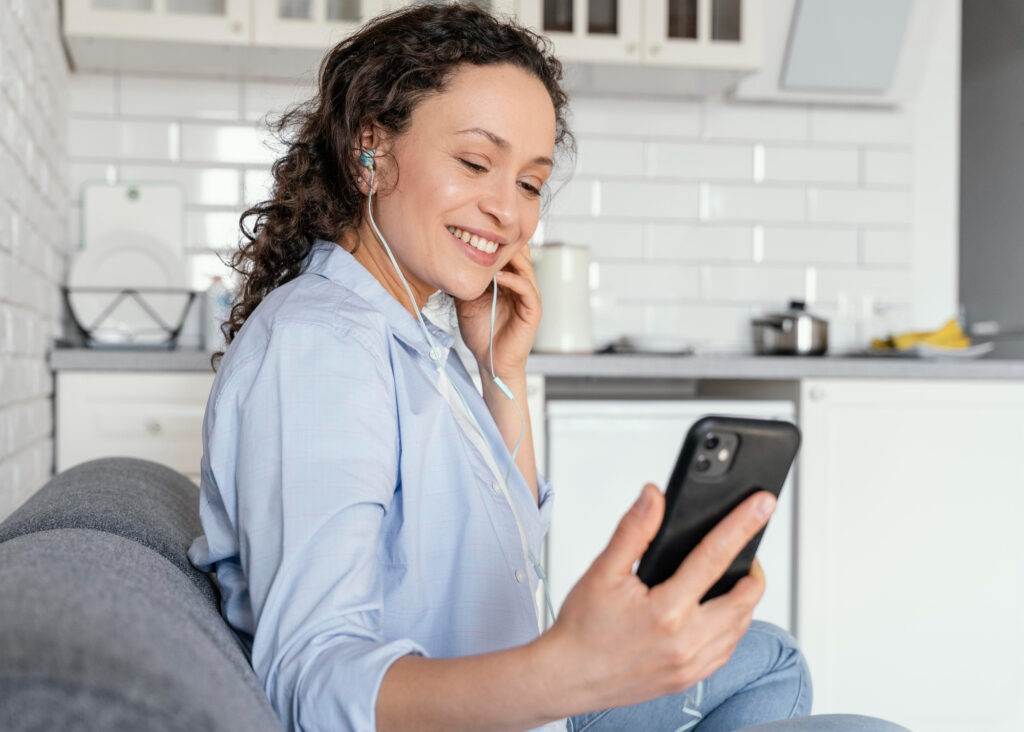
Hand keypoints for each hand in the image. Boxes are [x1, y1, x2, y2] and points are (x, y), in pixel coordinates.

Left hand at [454, 245, 541, 378]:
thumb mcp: (467, 300)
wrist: (490, 360)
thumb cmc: (481, 333)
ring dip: (509, 258)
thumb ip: (466, 282)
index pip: (508, 254)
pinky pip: (526, 288)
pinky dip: (513, 279)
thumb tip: (449, 263)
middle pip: (520, 255)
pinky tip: (497, 276)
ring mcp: (529, 297)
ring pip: (525, 268)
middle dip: (504, 244)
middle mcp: (522, 285)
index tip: (477, 233)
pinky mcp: (533, 310)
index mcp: (509, 281)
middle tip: (486, 235)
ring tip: (492, 251)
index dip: (496, 242)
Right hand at [535, 484, 772, 715]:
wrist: (568, 677)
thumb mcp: (602, 571)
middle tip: (744, 551)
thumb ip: (633, 531)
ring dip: (744, 599)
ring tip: (731, 579)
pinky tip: (717, 613)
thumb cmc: (582, 627)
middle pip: (745, 597)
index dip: (742, 526)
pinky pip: (727, 650)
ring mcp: (691, 665)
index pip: (715, 557)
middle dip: (753, 569)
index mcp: (666, 611)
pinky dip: (732, 627)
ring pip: (741, 626)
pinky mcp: (689, 679)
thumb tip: (654, 497)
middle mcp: (686, 642)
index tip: (762, 506)